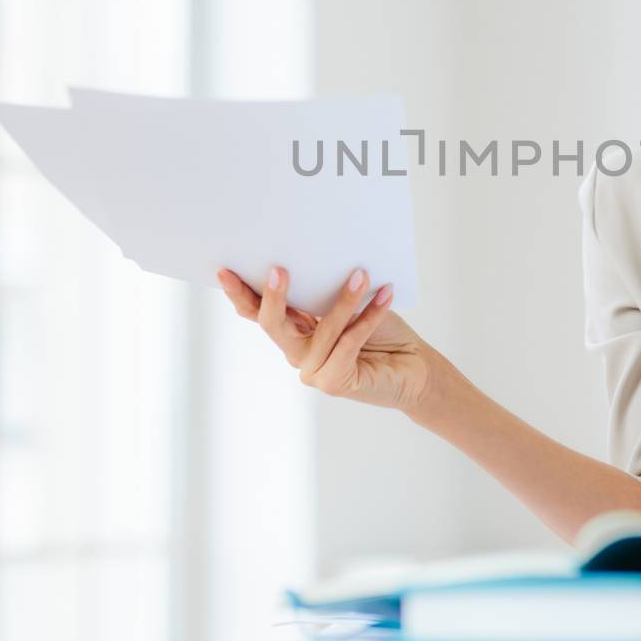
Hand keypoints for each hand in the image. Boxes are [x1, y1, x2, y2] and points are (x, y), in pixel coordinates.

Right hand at [216, 266, 436, 411]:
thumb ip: (324, 292)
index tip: (225, 270)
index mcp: (295, 331)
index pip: (259, 313)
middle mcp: (298, 352)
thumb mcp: (348, 304)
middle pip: (272, 325)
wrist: (415, 367)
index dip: (241, 294)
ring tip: (362, 274)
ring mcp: (314, 370)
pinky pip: (349, 344)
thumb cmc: (384, 332)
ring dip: (344, 300)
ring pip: (322, 331)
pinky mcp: (335, 382)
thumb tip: (310, 258)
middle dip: (273, 296)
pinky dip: (368, 317)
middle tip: (279, 269)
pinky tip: (385, 295)